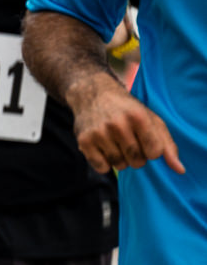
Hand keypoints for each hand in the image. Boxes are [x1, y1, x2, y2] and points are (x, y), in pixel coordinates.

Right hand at [70, 73, 184, 174]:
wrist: (92, 93)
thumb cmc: (127, 110)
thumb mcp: (151, 119)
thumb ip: (167, 145)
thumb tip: (179, 170)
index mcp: (138, 117)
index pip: (154, 152)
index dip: (151, 150)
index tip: (144, 140)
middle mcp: (117, 124)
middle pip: (137, 161)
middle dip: (137, 157)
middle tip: (129, 142)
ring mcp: (99, 133)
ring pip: (119, 165)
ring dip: (121, 160)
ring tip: (116, 144)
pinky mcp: (84, 141)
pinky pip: (101, 167)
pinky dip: (105, 163)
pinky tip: (104, 149)